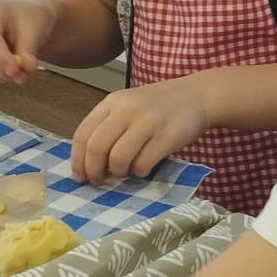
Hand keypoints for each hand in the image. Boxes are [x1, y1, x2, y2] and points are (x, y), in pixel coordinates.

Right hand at [0, 0, 57, 83]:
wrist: (26, 22)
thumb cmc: (28, 20)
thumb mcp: (34, 32)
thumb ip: (28, 52)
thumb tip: (25, 67)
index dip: (0, 58)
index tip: (16, 70)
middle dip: (1, 69)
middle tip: (22, 75)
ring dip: (0, 74)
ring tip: (19, 69)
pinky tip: (8, 69)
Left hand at [71, 78, 208, 184]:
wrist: (198, 95)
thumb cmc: (159, 106)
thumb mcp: (128, 107)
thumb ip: (109, 127)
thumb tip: (88, 164)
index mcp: (113, 101)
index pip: (83, 133)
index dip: (77, 159)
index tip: (80, 176)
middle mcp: (128, 109)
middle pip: (97, 147)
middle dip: (93, 171)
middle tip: (99, 181)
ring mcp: (149, 121)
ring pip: (118, 158)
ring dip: (119, 172)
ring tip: (126, 171)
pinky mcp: (168, 136)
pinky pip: (143, 163)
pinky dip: (140, 172)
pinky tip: (145, 167)